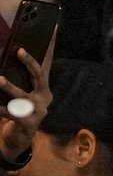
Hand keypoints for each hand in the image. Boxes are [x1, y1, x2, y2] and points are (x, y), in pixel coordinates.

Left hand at [0, 32, 56, 156]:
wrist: (20, 138)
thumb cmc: (19, 110)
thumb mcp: (23, 94)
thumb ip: (22, 79)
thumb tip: (11, 55)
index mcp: (44, 89)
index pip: (44, 67)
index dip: (45, 51)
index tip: (39, 38)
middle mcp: (43, 99)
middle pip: (38, 76)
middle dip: (30, 63)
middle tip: (19, 51)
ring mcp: (37, 111)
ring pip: (21, 96)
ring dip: (10, 87)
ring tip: (0, 79)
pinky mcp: (28, 123)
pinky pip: (10, 112)